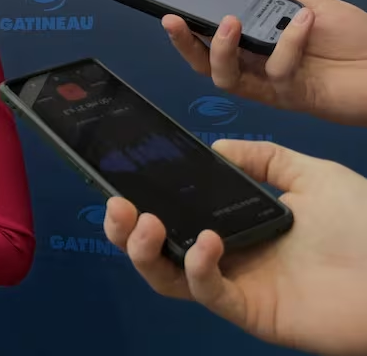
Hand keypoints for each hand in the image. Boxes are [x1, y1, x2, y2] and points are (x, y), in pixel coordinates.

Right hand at [104, 139, 366, 355]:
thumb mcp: (313, 176)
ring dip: (144, 251)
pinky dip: (198, 268)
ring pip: (168, 278)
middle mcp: (228, 257)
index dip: (145, 198)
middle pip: (156, 250)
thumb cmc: (366, 228)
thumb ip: (265, 158)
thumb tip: (215, 147)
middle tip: (116, 204)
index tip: (124, 175)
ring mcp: (237, 287)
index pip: (176, 215)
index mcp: (236, 226)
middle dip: (124, 230)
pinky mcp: (252, 311)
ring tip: (144, 222)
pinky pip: (209, 294)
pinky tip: (206, 243)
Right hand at [163, 0, 366, 126]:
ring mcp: (271, 85)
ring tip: (231, 21)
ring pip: (226, 77)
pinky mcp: (290, 97)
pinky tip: (304, 21)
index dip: (188, 30)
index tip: (172, 10)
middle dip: (185, 44)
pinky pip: (275, 70)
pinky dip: (288, 42)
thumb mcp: (309, 3)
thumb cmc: (357, 38)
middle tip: (174, 21)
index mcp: (257, 47)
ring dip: (223, 48)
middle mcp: (257, 68)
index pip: (211, 42)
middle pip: (206, 64)